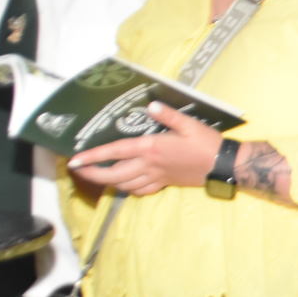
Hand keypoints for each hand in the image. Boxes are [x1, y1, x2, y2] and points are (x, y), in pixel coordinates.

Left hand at [66, 103, 221, 196]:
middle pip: (114, 175)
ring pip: (125, 184)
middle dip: (93, 174)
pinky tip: (126, 184)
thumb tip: (150, 106)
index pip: (115, 152)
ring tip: (98, 176)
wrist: (223, 164)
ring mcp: (157, 176)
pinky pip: (141, 190)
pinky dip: (128, 189)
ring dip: (108, 182)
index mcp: (151, 148)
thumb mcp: (189, 124)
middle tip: (79, 171)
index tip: (74, 161)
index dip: (93, 156)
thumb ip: (168, 115)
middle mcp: (150, 165)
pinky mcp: (165, 183)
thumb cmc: (206, 142)